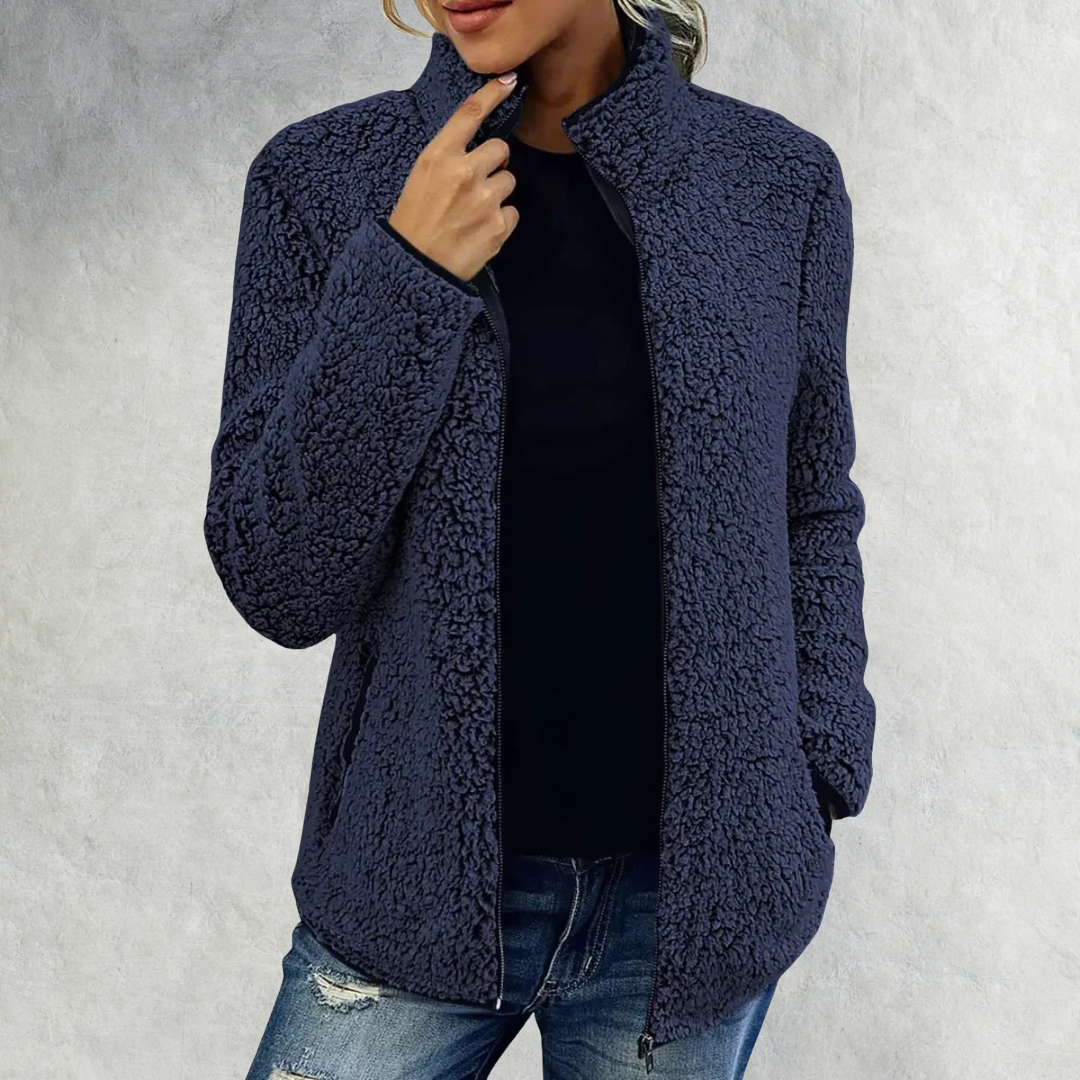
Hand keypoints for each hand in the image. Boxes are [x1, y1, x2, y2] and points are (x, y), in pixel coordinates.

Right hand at [387, 72, 520, 282]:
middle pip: (501, 150)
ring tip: (473, 213)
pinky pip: (512, 212)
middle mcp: (465, 173)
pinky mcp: (498, 226)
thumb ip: (450, 159)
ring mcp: (484, 200)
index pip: (470, 114)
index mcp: (439, 157)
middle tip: (476, 184)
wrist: (413, 267)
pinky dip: (500, 221)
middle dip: (494, 164)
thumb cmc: (413, 222)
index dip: (492, 95)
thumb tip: (487, 153)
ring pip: (509, 182)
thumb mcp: (420, 178)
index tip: (507, 82)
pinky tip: (479, 231)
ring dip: (497, 194)